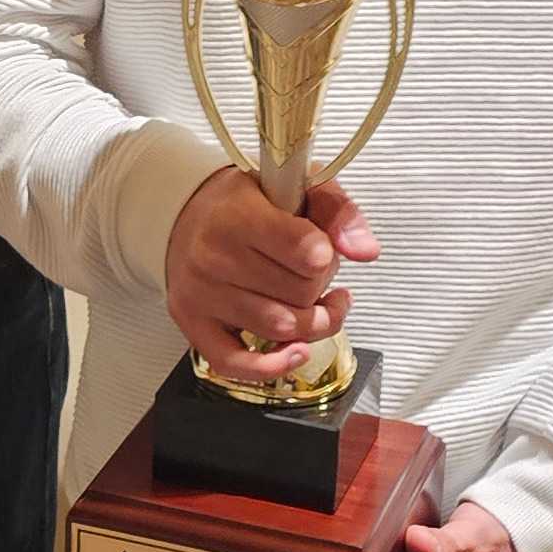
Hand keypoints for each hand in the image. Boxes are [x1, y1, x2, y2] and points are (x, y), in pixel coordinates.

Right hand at [165, 167, 377, 385]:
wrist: (188, 216)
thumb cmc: (243, 204)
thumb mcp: (296, 185)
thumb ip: (337, 211)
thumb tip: (364, 250)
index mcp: (237, 215)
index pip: (302, 249)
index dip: (326, 255)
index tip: (324, 252)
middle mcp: (212, 257)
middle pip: (300, 293)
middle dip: (321, 284)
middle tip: (315, 270)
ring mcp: (201, 295)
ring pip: (283, 328)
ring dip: (313, 321)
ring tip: (315, 302)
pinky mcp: (194, 325)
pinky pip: (235, 364)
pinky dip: (273, 366)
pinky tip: (296, 350)